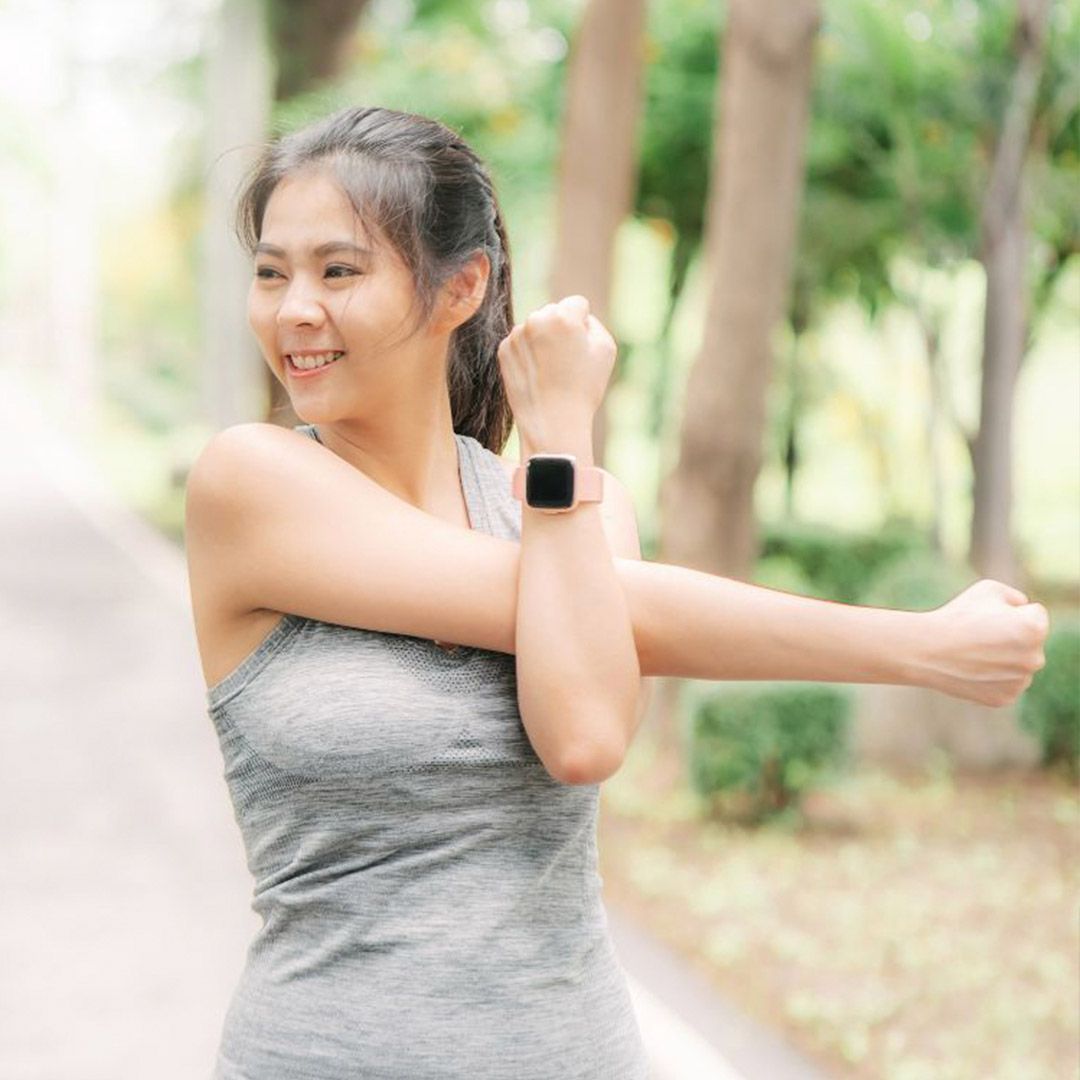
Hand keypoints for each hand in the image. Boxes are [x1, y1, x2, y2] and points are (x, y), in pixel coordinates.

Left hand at [496, 295, 616, 447]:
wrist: (552, 421)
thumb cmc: (583, 387)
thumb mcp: (605, 349)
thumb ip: (592, 322)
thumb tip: (576, 315)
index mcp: (563, 316)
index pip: (576, 304)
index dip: (583, 326)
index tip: (581, 349)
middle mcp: (536, 319)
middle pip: (553, 312)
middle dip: (560, 329)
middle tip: (566, 361)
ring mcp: (516, 335)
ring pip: (535, 327)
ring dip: (543, 340)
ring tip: (551, 370)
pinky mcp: (503, 350)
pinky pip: (520, 343)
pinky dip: (528, 354)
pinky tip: (537, 374)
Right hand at [918, 579, 1049, 706]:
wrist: (926, 650)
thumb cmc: (957, 616)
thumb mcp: (989, 589)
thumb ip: (1017, 597)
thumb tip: (1026, 611)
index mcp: (1035, 629)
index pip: (1035, 614)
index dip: (1009, 611)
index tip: (987, 617)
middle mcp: (1035, 659)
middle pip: (1031, 642)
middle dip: (1012, 636)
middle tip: (980, 636)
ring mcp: (1021, 682)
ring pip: (1020, 664)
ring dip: (1004, 658)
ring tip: (975, 653)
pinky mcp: (1006, 698)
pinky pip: (1007, 683)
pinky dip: (993, 677)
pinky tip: (973, 669)